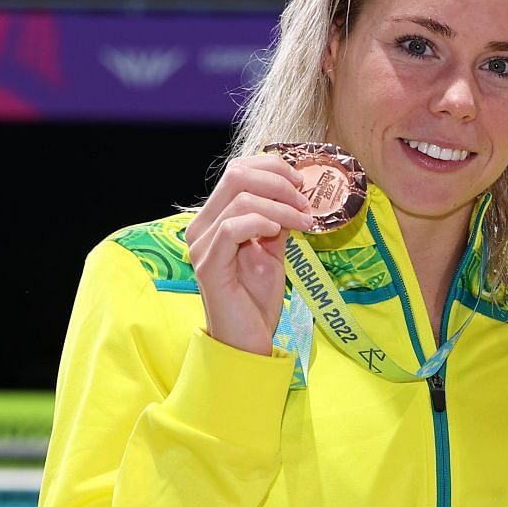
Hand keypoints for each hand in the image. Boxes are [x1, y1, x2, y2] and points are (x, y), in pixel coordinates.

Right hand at [185, 155, 315, 356]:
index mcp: (216, 218)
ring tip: (303, 222)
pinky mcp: (209, 264)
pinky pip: (231, 229)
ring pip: (240, 199)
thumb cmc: (257, 297)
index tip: (302, 184)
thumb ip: (277, 222)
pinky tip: (278, 232)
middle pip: (237, 176)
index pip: (238, 171)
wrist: (248, 338)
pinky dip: (260, 222)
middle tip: (305, 202)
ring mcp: (202, 244)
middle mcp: (202, 226)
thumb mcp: (273, 251)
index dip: (272, 168)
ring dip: (281, 206)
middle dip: (279, 182)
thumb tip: (296, 196)